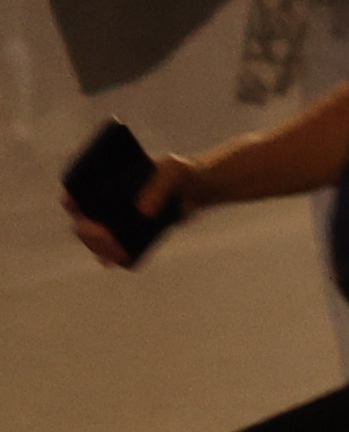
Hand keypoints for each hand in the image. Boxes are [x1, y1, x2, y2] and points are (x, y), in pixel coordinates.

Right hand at [67, 149, 188, 271]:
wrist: (196, 189)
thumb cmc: (179, 173)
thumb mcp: (175, 171)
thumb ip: (160, 185)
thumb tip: (143, 212)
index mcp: (102, 186)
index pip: (74, 194)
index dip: (69, 200)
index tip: (74, 203)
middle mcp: (102, 210)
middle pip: (83, 226)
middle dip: (89, 233)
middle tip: (105, 234)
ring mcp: (115, 228)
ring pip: (97, 245)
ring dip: (102, 250)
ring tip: (118, 252)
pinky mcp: (132, 242)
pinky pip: (121, 257)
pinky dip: (122, 260)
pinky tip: (126, 259)